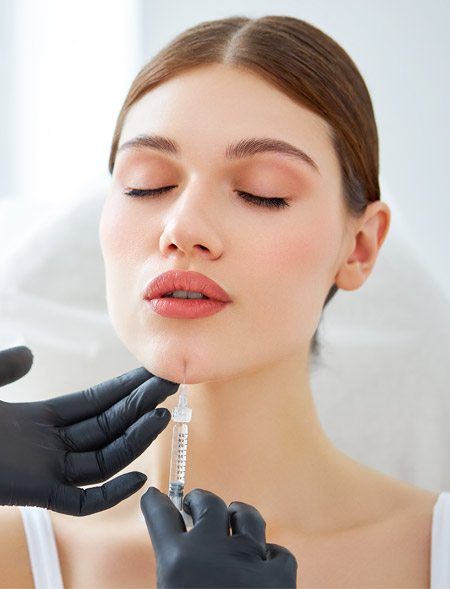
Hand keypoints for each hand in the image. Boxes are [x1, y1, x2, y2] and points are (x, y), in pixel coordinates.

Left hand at [0, 346, 177, 514]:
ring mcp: (45, 472)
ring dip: (135, 441)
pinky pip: (81, 502)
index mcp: (40, 419)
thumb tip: (30, 353)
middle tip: (170, 385)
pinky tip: (138, 479)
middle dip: (140, 405)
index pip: (94, 401)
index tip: (152, 373)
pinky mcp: (35, 494)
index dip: (125, 387)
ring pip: (103, 460)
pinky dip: (111, 494)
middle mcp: (50, 446)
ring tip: (161, 417)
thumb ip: (6, 367)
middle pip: (106, 427)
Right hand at [141, 487, 297, 587]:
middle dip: (199, 499)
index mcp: (178, 564)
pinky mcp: (281, 576)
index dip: (157, 503)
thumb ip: (174, 578)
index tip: (156, 496)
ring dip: (238, 514)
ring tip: (232, 519)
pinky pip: (278, 552)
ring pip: (247, 515)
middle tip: (194, 505)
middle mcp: (213, 552)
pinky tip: (264, 563)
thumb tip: (176, 563)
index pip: (161, 516)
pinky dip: (271, 554)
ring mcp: (250, 560)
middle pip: (207, 503)